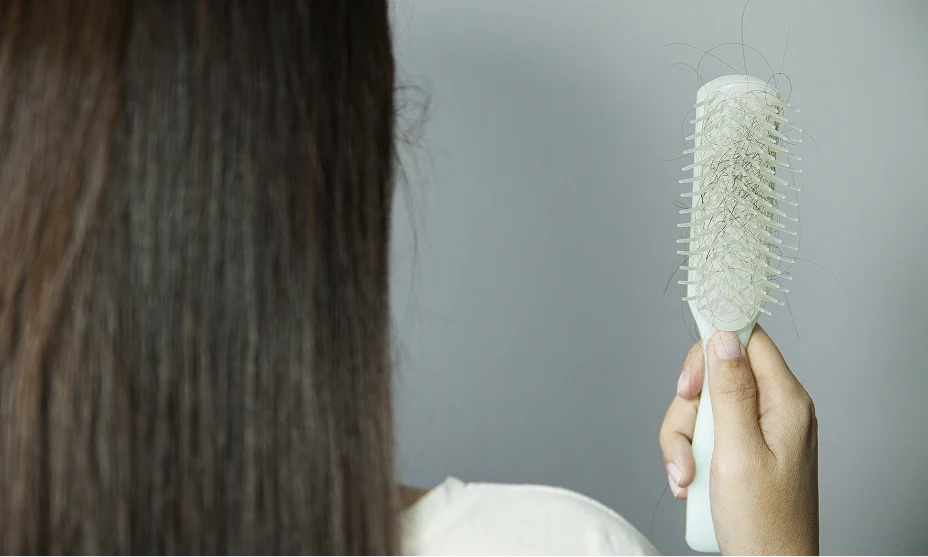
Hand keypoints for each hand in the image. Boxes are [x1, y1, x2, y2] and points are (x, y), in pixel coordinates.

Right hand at [659, 325, 818, 554]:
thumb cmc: (763, 521)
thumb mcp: (738, 452)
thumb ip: (730, 390)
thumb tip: (724, 336)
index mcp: (785, 401)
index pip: (748, 340)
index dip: (712, 346)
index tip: (689, 378)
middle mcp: (776, 408)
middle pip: (715, 375)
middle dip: (689, 408)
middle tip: (686, 440)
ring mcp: (759, 429)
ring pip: (703, 407)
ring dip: (684, 441)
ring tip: (688, 477)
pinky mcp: (744, 448)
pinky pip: (706, 433)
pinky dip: (690, 455)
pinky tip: (692, 483)